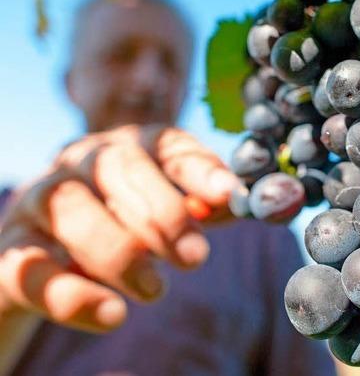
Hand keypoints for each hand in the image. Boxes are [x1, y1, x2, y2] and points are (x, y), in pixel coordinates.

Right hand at [0, 124, 238, 333]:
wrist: (45, 254)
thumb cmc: (123, 225)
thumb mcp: (163, 211)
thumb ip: (200, 207)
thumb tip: (240, 204)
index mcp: (127, 147)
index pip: (165, 143)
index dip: (198, 167)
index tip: (227, 195)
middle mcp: (80, 162)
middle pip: (119, 167)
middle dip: (163, 212)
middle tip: (195, 258)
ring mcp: (38, 200)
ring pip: (72, 209)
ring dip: (120, 251)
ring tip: (156, 290)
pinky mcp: (10, 250)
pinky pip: (31, 268)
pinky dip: (73, 295)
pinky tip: (113, 314)